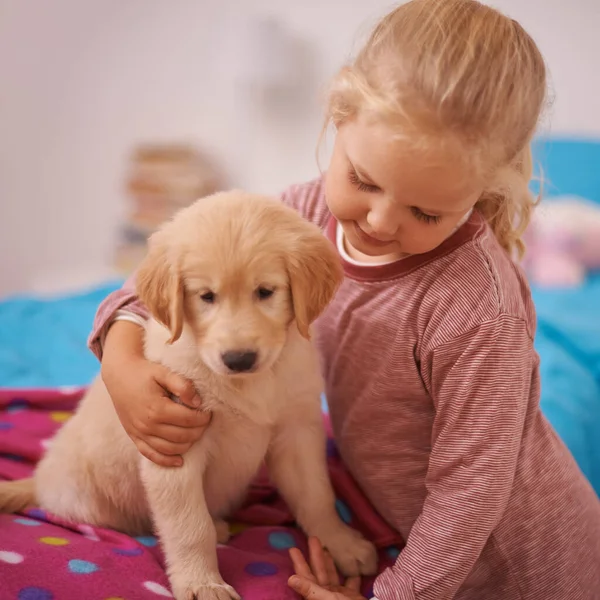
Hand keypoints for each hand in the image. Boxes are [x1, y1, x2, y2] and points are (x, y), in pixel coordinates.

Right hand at [101, 320, 210, 466]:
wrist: (119, 374)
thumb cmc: (144, 372)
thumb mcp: (164, 372)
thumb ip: (182, 385)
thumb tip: (197, 402)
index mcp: (157, 408)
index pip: (189, 420)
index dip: (203, 418)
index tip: (208, 412)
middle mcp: (148, 425)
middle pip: (183, 436)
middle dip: (199, 430)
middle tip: (204, 422)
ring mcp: (140, 433)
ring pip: (170, 449)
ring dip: (188, 444)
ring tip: (195, 433)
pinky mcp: (134, 437)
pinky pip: (151, 455)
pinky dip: (166, 461)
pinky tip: (179, 461)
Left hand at [288, 537, 367, 599]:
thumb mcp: (327, 598)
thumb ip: (310, 589)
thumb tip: (290, 579)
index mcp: (317, 595)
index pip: (305, 576)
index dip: (299, 563)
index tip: (293, 548)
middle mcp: (326, 594)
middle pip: (319, 572)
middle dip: (315, 555)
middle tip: (313, 538)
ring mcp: (339, 594)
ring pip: (332, 574)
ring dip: (330, 561)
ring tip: (326, 546)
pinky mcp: (352, 595)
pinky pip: (350, 581)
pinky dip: (351, 571)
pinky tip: (350, 560)